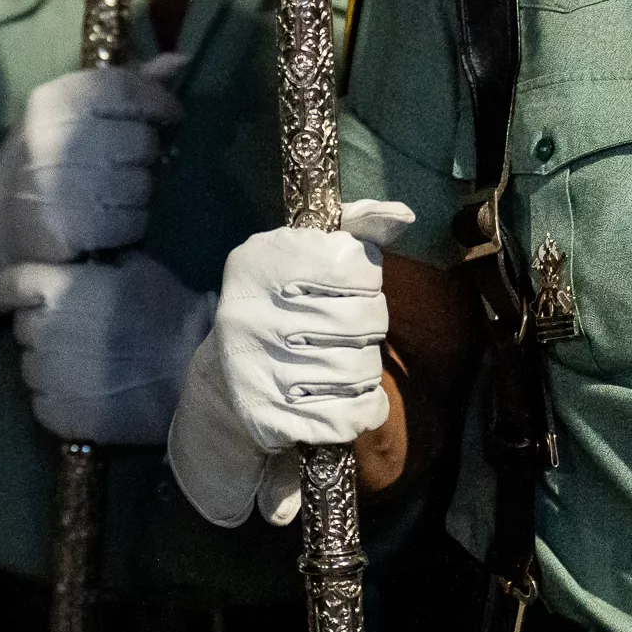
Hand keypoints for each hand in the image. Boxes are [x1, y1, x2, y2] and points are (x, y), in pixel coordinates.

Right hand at [0, 55, 179, 371]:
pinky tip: (107, 224)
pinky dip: (128, 226)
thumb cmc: (47, 158)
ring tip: (111, 196)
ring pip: (141, 184)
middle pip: (140, 140)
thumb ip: (127, 86)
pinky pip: (130, 222)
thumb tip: (180, 61)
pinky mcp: (65, 228)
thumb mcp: (76, 114)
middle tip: (123, 166)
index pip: (123, 87)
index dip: (156, 101)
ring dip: (137, 194)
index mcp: (53, 101)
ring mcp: (56, 185)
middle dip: (143, 156)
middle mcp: (52, 138)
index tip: (169, 116)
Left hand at [0, 251, 214, 442]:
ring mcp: (45, 378)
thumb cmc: (169, 313)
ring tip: (89, 370)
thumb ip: (99, 265)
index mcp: (55, 290)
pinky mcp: (57, 416)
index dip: (7, 291)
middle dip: (43, 329)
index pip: (7, 286)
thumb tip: (88, 262)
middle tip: (79, 335)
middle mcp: (40, 332)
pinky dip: (60, 400)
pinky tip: (91, 396)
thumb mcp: (137, 269)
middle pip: (24, 328)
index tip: (11, 297)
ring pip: (32, 369)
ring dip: (51, 366)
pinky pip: (44, 404)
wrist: (191, 372)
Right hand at [168, 200, 412, 527]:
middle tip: (355, 332)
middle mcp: (253, 314)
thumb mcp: (307, 254)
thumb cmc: (285, 304)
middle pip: (363, 322)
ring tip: (348, 362)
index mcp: (262, 261)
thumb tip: (403, 215)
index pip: (356, 266)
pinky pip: (348, 417)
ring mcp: (258, 368)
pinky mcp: (269, 417)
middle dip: (371, 328)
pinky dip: (363, 409)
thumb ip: (355, 230)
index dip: (366, 281)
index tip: (351, 289)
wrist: (228, 375)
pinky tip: (351, 398)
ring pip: (360, 371)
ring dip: (367, 369)